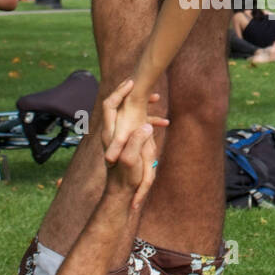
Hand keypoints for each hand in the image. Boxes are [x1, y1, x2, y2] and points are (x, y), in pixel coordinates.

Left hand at [101, 79, 166, 209]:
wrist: (121, 193)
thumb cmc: (125, 178)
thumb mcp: (131, 160)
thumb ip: (136, 141)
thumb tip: (147, 125)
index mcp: (111, 133)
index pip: (110, 104)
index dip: (119, 91)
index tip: (132, 81)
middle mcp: (113, 132)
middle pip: (119, 105)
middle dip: (133, 93)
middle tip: (144, 82)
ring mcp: (121, 137)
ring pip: (130, 114)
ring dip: (143, 106)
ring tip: (156, 98)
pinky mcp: (129, 143)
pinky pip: (138, 126)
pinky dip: (149, 121)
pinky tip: (163, 122)